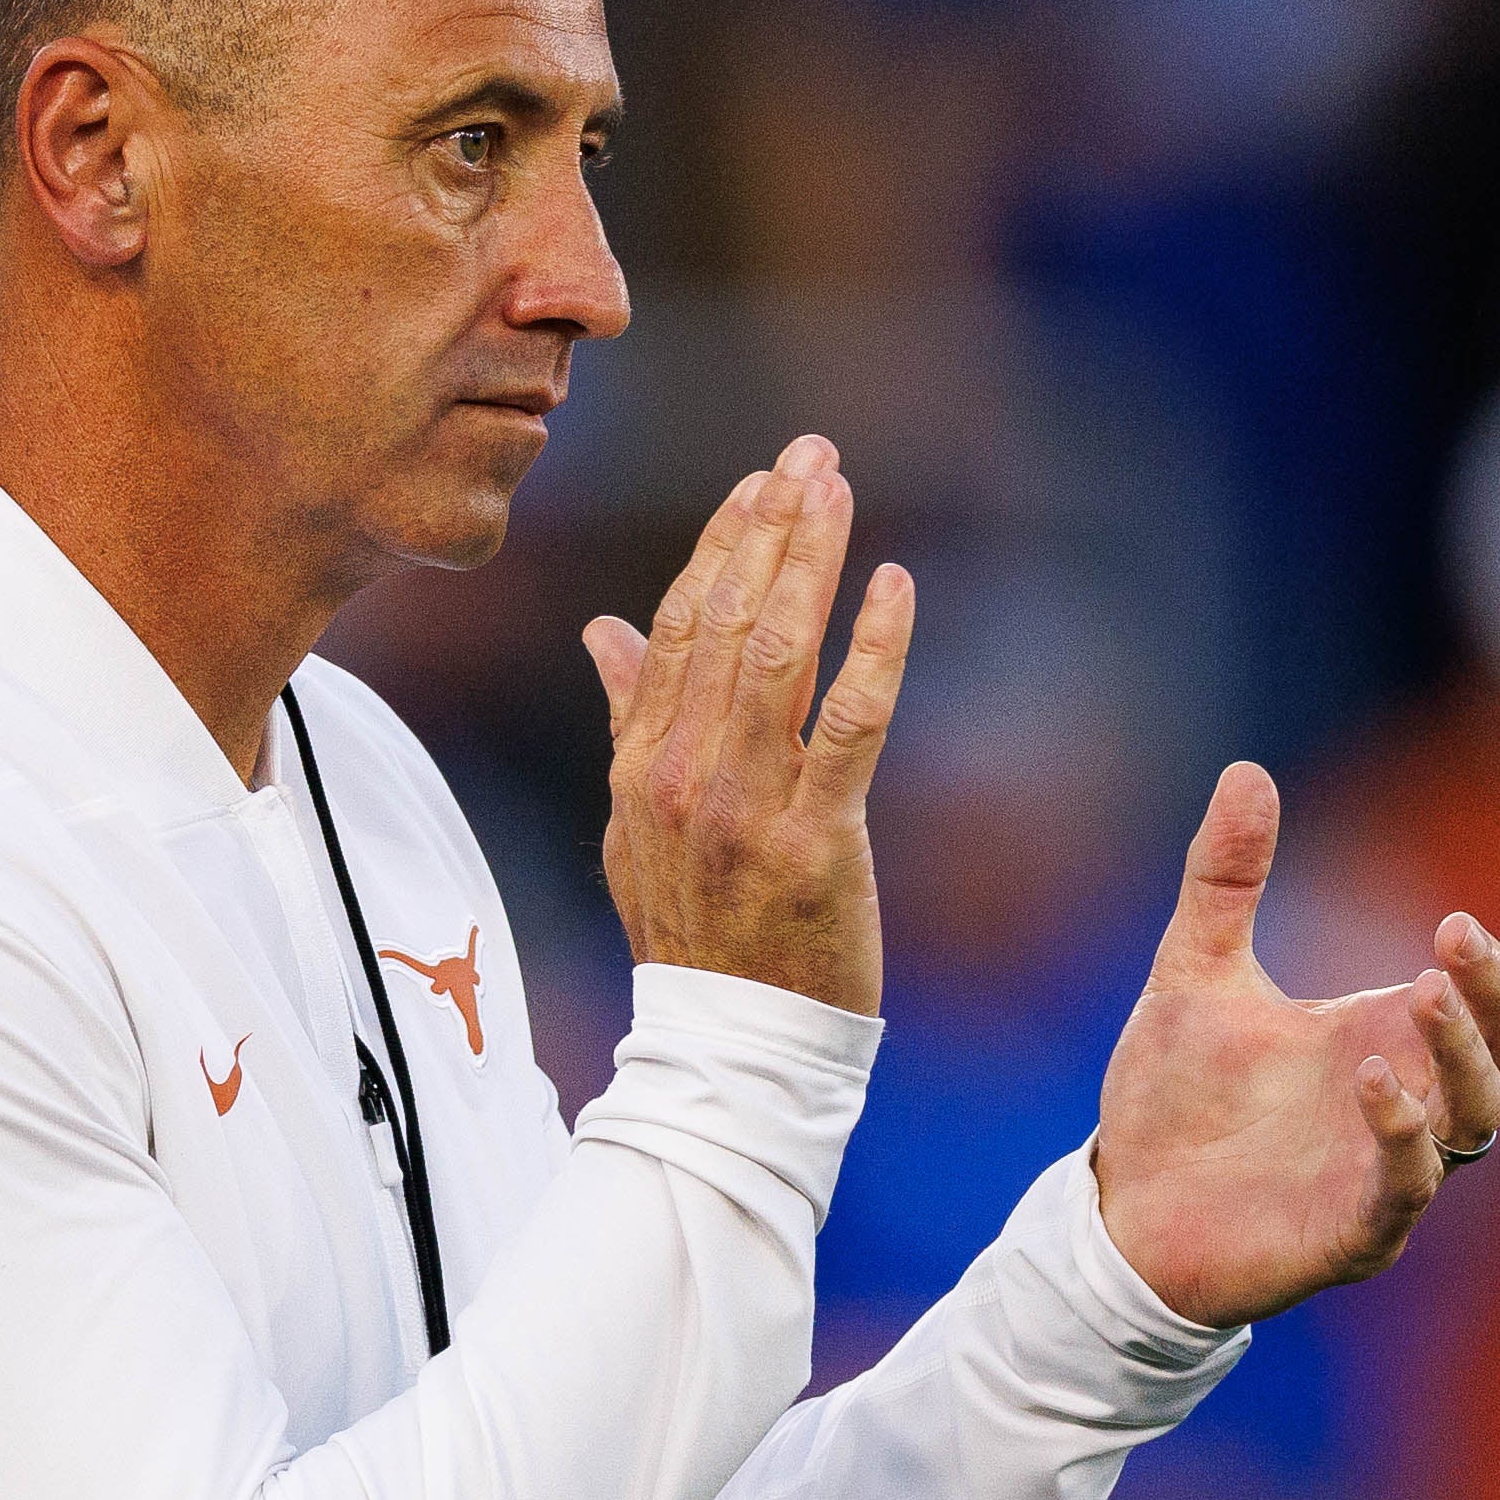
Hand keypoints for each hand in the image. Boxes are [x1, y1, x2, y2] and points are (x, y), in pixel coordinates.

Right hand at [584, 436, 906, 1015]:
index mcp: (640, 764)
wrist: (732, 1045)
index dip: (718, 545)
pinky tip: (895, 584)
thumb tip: (604, 630)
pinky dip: (874, 646)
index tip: (758, 484)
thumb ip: (628, 718)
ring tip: (837, 489)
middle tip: (809, 453)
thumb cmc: (697, 935)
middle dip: (770, 525)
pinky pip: (849, 722)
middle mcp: (681, 774)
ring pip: (778, 653)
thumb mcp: (637, 826)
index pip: (676, 626)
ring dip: (812, 559)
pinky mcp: (815, 840)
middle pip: (725, 620)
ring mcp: (744, 806)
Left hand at [1089, 768, 1499, 1327]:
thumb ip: (1225, 880)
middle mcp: (1413, 1101)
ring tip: (1422, 989)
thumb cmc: (1175, 1100)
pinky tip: (1377, 1081)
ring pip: (1477, 1115)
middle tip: (1454, 931)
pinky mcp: (1354, 1231)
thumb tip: (1246, 769)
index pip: (1498, 995)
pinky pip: (1407, 1184)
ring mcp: (1391, 1170)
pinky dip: (1404, 1134)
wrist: (1120, 1212)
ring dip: (1461, 1051)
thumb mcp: (1195, 971)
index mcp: (1391, 1038)